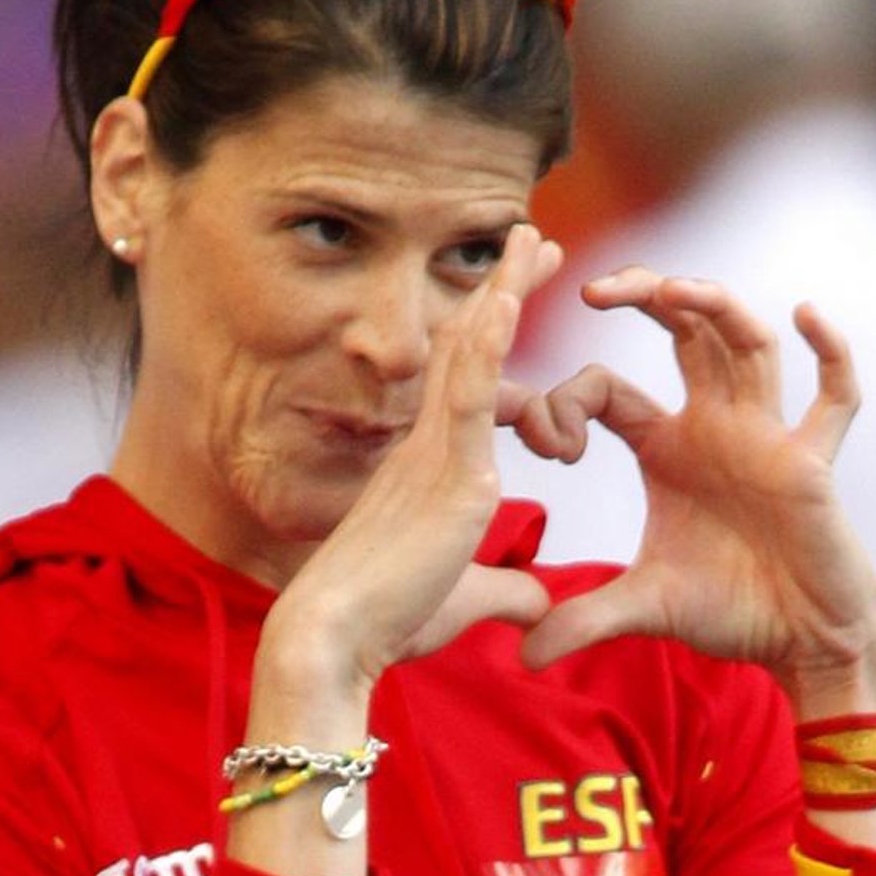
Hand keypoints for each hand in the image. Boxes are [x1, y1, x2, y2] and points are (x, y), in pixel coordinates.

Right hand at [261, 225, 562, 701]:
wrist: (335, 638)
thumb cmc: (384, 623)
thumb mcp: (462, 601)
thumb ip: (504, 593)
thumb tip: (541, 605)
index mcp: (426, 467)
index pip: (466, 385)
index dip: (491, 336)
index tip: (517, 295)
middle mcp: (427, 446)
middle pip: (469, 347)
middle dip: (505, 290)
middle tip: (536, 238)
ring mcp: (437, 454)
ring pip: (472, 353)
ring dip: (506, 290)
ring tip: (535, 236)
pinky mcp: (449, 477)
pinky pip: (471, 396)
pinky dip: (490, 344)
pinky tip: (509, 298)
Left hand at [506, 268, 875, 713]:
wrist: (802, 641)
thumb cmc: (732, 611)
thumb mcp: (644, 609)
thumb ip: (584, 621)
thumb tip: (522, 657)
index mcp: (665, 446)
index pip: (605, 390)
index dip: (565, 402)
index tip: (547, 445)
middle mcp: (715, 424)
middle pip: (681, 329)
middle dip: (642, 295)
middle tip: (592, 287)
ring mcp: (767, 436)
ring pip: (747, 342)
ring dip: (715, 306)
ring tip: (675, 288)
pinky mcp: (811, 464)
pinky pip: (834, 398)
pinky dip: (830, 354)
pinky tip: (806, 316)